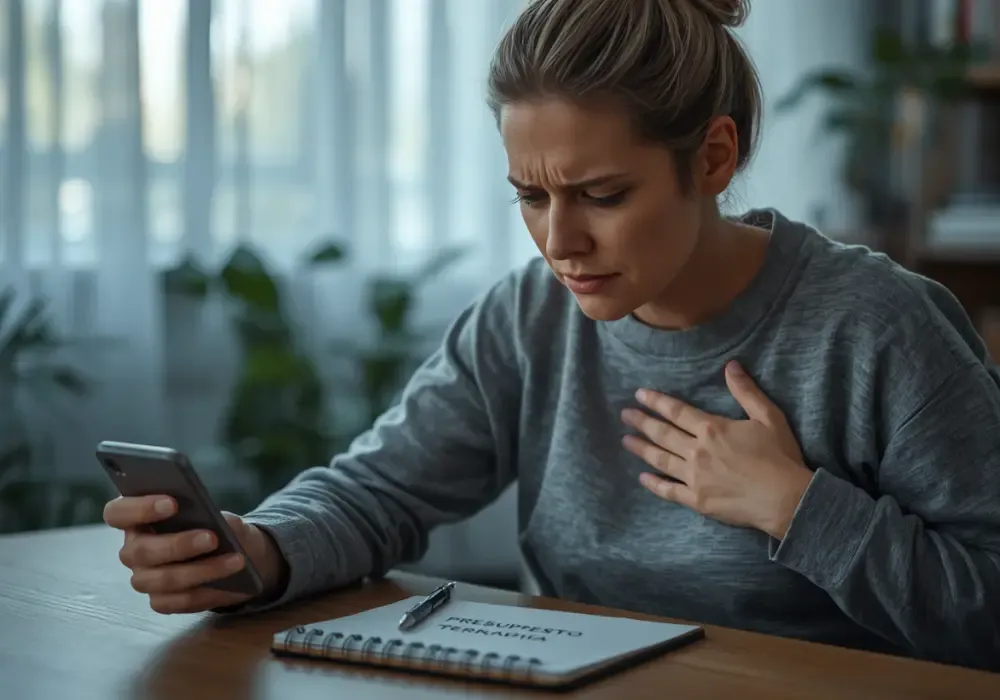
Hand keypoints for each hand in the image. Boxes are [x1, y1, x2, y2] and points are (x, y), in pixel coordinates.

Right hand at [103, 495, 287, 613]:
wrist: (237, 554)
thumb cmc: (218, 526)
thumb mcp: (221, 515)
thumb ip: (215, 516)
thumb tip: (218, 524)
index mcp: (137, 519)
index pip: (117, 512)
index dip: (139, 508)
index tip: (172, 503)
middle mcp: (133, 550)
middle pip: (141, 551)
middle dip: (178, 545)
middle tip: (212, 538)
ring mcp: (144, 578)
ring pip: (163, 579)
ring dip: (203, 570)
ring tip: (236, 560)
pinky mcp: (161, 602)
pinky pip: (179, 601)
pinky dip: (208, 592)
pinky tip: (231, 584)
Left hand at [621, 360, 813, 538]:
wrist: (786, 499)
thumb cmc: (780, 456)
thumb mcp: (768, 417)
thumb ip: (746, 391)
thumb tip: (730, 366)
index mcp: (712, 429)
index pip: (676, 411)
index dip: (656, 401)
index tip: (639, 394)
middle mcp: (697, 451)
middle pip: (663, 433)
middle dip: (642, 422)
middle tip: (624, 415)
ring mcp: (695, 477)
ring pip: (661, 459)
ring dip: (641, 449)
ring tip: (625, 440)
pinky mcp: (697, 501)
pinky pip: (669, 490)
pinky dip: (654, 484)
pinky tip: (642, 477)